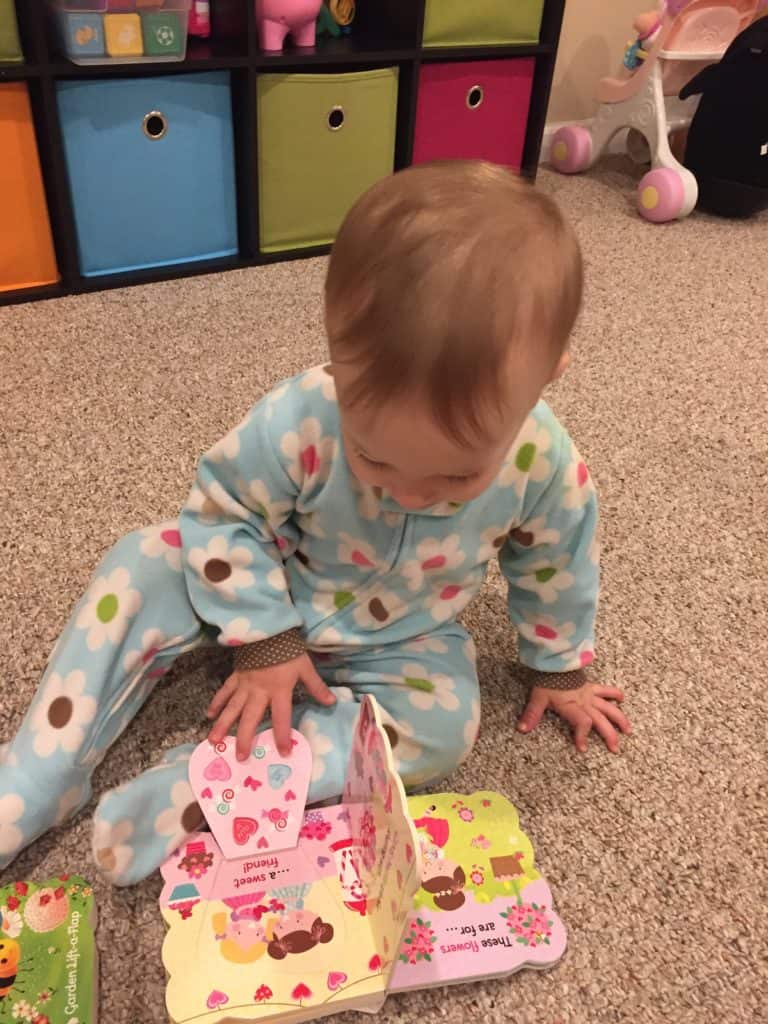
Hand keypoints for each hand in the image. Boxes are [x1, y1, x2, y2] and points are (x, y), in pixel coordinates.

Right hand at [207, 654, 335, 759]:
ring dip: (223, 725)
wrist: (268, 630)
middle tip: (240, 757)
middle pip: (250, 718)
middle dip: (245, 738)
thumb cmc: (288, 650)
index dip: (282, 735)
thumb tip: (331, 702)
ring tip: (214, 741)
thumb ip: (316, 686)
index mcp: (278, 691)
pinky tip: (209, 714)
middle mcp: (258, 692)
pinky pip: (224, 691)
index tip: (283, 753)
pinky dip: (217, 702)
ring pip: (232, 708)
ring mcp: (244, 685)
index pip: (281, 718)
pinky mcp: (236, 676)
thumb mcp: (305, 667)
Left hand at [517, 681, 630, 753]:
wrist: (553, 661)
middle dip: (609, 734)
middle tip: (615, 748)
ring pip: (608, 708)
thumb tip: (521, 729)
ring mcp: (589, 695)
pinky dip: (614, 693)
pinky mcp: (591, 687)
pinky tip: (622, 699)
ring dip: (619, 719)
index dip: (583, 736)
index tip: (582, 749)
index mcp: (571, 706)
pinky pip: (606, 690)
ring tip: (627, 731)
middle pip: (600, 720)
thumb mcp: (537, 699)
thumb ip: (531, 714)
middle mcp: (584, 702)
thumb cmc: (546, 681)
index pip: (582, 722)